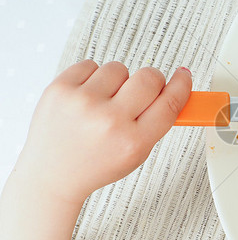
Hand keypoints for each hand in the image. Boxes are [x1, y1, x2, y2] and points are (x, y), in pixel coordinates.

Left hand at [14, 60, 191, 203]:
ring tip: (105, 102)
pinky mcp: (60, 89)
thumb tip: (176, 90)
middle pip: (149, 77)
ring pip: (119, 68)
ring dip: (118, 82)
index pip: (170, 102)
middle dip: (151, 81)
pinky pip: (91, 65)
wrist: (52, 174)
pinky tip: (87, 98)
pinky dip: (92, 78)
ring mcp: (83, 102)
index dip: (181, 85)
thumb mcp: (136, 154)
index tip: (183, 76)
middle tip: (142, 91)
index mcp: (133, 142)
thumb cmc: (94, 165)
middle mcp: (109, 121)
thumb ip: (157, 123)